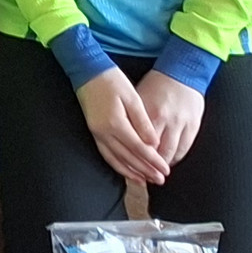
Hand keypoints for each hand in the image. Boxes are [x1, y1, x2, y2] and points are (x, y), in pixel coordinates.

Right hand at [75, 64, 166, 183]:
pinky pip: (106, 155)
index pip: (139, 148)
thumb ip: (143, 122)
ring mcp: (97, 134)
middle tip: (160, 180)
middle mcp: (104, 132)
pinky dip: (117, 165)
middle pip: (128, 157)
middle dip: (145, 170)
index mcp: (116, 123)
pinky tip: (126, 171)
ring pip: (116, 160)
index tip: (165, 169)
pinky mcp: (94, 132)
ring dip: (131, 172)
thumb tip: (154, 143)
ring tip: (145, 181)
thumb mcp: (132, 97)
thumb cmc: (112, 81)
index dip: (153, 161)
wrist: (87, 71)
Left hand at [135, 67, 207, 172]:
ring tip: (157, 173)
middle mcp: (166, 119)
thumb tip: (123, 138)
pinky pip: (185, 147)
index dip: (136, 158)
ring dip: (164, 166)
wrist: (183, 70)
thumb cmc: (156, 84)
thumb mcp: (138, 97)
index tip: (131, 168)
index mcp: (150, 112)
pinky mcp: (194, 124)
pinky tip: (170, 162)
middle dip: (150, 168)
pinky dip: (177, 157)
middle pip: (157, 152)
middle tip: (145, 178)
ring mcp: (182, 123)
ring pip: (172, 153)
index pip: (141, 142)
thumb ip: (133, 119)